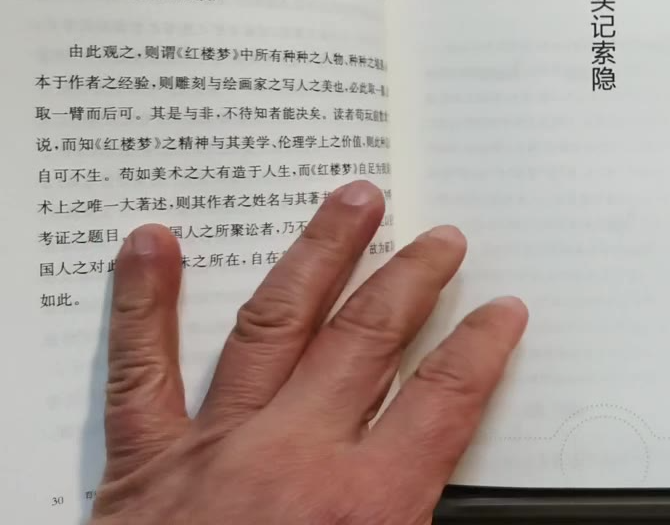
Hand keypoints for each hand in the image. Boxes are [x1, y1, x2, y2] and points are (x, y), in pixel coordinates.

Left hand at [90, 181, 527, 524]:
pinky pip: (142, 369)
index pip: (445, 399)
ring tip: (351, 201)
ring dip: (320, 256)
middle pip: (370, 340)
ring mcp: (216, 449)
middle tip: (440, 238)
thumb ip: (422, 521)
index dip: (482, 346)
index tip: (502, 311)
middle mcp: (295, 459)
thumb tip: (447, 497)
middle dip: (414, 280)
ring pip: (276, 326)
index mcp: (366, 507)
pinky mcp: (145, 464)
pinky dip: (145, 302)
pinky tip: (153, 242)